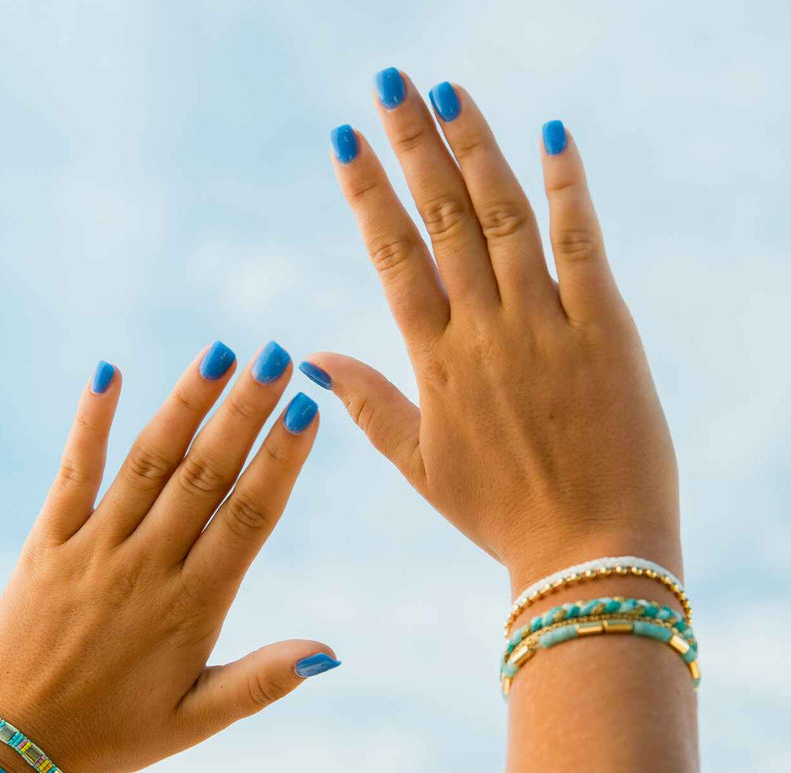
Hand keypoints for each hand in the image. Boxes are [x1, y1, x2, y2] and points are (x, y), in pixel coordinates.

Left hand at [0, 342, 336, 772]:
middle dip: (243, 412)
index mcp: (191, 606)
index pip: (247, 519)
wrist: (16, 742)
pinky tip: (109, 373)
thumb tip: (330, 653)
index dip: (280, 461)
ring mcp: (94, 548)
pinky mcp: (47, 542)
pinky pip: (73, 472)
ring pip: (148, 463)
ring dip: (184, 404)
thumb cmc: (117, 733)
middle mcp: (146, 566)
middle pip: (204, 475)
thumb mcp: (198, 718)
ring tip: (219, 354)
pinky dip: (91, 422)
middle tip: (276, 357)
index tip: (306, 410)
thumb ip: (263, 682)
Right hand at [305, 74, 680, 591]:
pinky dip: (569, 189)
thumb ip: (365, 402)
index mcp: (435, 363)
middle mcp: (485, 331)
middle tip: (389, 83)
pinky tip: (554, 137)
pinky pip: (583, 245)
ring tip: (450, 92)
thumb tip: (307, 357)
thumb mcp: (418, 464)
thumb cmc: (497, 512)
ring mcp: (546, 324)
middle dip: (412, 143)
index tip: (345, 140)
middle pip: (441, 218)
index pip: (392, 258)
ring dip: (477, 149)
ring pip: (504, 217)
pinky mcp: (605, 328)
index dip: (367, 194)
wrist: (587, 549)